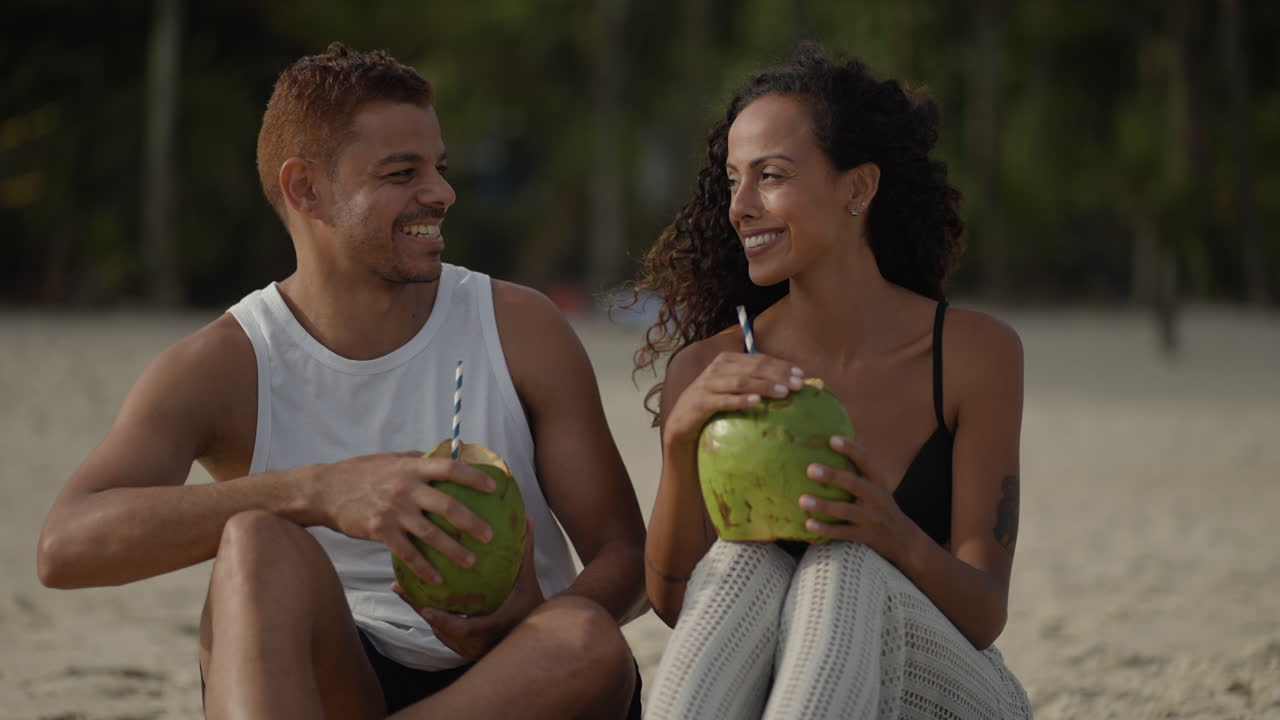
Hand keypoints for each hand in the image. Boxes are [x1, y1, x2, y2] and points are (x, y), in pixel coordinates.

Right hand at [316, 452, 495, 585]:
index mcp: (412, 467)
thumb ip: (418, 460)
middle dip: (472, 523)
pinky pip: (407, 553)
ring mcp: (393, 511)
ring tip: (471, 562)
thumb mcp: (391, 459)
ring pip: (431, 534)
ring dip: (454, 551)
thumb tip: (448, 456)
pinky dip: (424, 567)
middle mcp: (405, 488)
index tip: (494, 488)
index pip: (450, 468)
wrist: (325, 490)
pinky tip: (437, 579)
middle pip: (447, 506)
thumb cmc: (361, 472)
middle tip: (490, 536)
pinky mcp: (379, 530)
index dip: (474, 477)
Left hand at [394, 518, 544, 660]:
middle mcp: (476, 643)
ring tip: (403, 589)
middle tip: (401, 589)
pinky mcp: (465, 649)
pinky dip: (431, 616)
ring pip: (439, 631)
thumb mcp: (529, 582)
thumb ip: (525, 554)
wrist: (535, 640)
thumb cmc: (532, 611)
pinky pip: (443, 633)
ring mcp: (469, 648)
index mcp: (491, 629)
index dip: (443, 620)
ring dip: (421, 610)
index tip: (426, 607)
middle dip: (420, 608)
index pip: (463, 629)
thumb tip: (528, 521)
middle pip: (441, 629)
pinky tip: (420, 598)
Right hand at [662, 351, 805, 450]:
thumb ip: (755, 382)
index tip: (802, 376)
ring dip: (764, 386)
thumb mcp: (734, 388)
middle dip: (778, 375)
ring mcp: (708, 384)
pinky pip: (723, 400)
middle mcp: (718, 368)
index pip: (760, 359)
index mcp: (729, 360)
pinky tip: (756, 402)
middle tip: (798, 386)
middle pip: (753, 367)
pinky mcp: (700, 402)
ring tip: (783, 393)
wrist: (683, 421)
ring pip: (740, 381)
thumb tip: (790, 386)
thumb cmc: (715, 404)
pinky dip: (740, 400)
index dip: (782, 365)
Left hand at [798, 436, 919, 564]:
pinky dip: (825, 529)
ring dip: (823, 505)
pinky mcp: (864, 536)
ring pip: (846, 511)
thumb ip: (859, 467)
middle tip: (810, 469)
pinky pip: (843, 532)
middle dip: (833, 476)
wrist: (902, 538)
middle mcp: (876, 497)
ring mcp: (871, 518)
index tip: (832, 439)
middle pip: (855, 484)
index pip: (866, 460)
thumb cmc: (880, 504)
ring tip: (802, 500)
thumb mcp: (876, 485)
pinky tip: (808, 524)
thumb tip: (834, 436)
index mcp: (878, 481)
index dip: (851, 449)